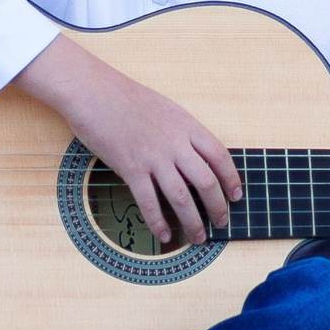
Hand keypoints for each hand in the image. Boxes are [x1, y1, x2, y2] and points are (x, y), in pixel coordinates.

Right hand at [13, 35, 240, 246]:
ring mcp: (153, 157)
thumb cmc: (126, 98)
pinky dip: (159, 223)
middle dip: (217, 208)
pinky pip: (149, 202)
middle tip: (221, 223)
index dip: (231, 179)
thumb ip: (183, 132)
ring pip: (182, 197)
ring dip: (193, 222)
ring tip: (198, 237)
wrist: (94, 92)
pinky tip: (165, 235)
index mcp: (187, 126)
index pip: (220, 156)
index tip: (235, 196)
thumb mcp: (166, 109)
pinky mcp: (131, 168)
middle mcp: (175, 143)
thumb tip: (196, 157)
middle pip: (206, 182)